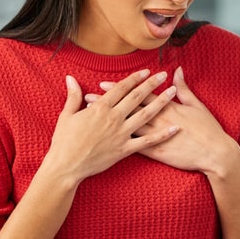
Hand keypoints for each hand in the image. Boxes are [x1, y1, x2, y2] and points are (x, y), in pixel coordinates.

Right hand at [47, 70, 179, 183]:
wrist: (66, 167)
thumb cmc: (64, 141)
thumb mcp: (66, 116)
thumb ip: (73, 96)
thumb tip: (71, 78)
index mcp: (100, 108)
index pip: (121, 88)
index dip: (135, 78)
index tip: (146, 71)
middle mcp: (114, 118)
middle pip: (137, 97)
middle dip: (152, 84)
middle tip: (163, 75)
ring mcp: (121, 133)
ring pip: (146, 114)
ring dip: (161, 102)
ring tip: (173, 92)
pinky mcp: (125, 149)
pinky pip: (148, 141)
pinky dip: (162, 135)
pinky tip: (175, 128)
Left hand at [87, 67, 234, 174]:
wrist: (215, 153)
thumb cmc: (208, 129)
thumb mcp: (197, 105)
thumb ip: (184, 88)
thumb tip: (177, 71)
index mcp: (168, 107)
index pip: (140, 94)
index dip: (122, 89)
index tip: (105, 83)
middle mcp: (159, 119)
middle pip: (129, 108)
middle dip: (109, 102)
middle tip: (90, 96)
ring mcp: (156, 136)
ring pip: (128, 125)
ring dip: (110, 120)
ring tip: (92, 116)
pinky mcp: (157, 152)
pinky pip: (136, 145)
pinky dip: (120, 140)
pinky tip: (106, 138)